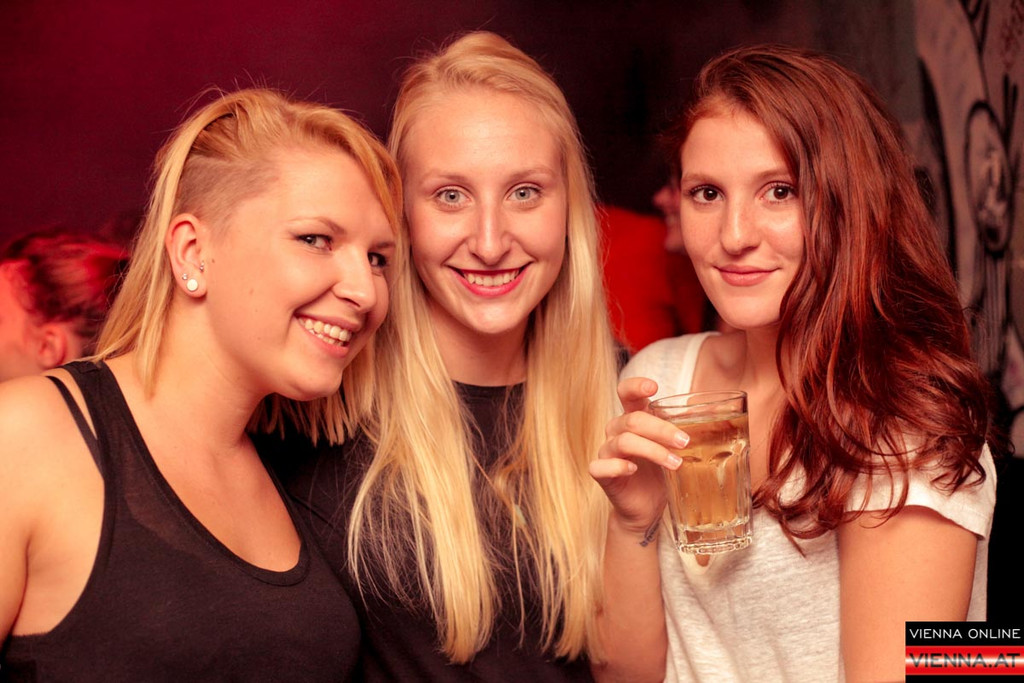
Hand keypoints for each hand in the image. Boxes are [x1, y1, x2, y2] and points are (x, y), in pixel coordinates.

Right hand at [589, 377, 689, 535]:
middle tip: (685, 442)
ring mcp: (607, 452)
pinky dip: (618, 466)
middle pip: (633, 420)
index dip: (636, 386)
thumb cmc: (660, 474)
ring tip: (676, 463)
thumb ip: (684, 433)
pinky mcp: (602, 474)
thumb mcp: (674, 451)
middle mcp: (616, 431)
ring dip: (653, 450)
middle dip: (662, 429)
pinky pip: (602, 466)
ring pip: (624, 441)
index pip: (626, 393)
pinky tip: (634, 470)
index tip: (654, 388)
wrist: (645, 508)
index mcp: (633, 419)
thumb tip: (724, 421)